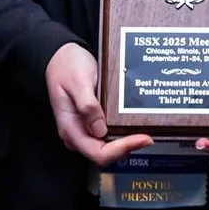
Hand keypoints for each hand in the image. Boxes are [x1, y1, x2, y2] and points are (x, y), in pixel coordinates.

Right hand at [43, 42, 153, 166]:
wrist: (60, 56)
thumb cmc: (66, 65)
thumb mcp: (77, 81)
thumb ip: (87, 105)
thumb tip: (100, 129)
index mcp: (70, 127)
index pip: (97, 152)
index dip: (121, 149)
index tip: (142, 139)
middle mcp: (76, 133)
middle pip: (104, 153)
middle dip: (127, 147)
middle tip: (148, 136)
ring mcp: (84, 129)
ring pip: (107, 146)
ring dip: (126, 141)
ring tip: (145, 131)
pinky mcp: (91, 122)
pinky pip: (108, 134)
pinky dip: (122, 132)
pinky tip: (134, 124)